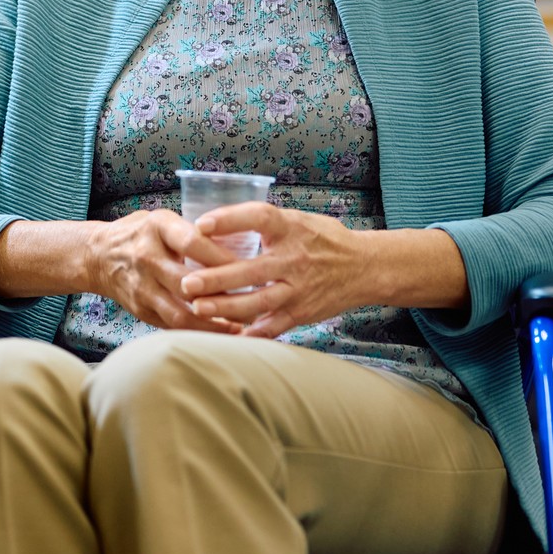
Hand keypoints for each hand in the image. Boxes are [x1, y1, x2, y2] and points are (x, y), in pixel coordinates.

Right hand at [86, 209, 243, 333]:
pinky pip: (173, 325)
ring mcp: (141, 286)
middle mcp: (146, 257)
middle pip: (188, 282)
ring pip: (181, 312)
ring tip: (242, 327)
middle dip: (223, 295)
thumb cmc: (142, 235)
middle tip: (255, 302)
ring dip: (213, 323)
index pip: (193, 243)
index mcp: (157, 227)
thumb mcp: (164, 221)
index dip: (222, 258)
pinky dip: (199, 332)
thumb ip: (193, 233)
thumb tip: (241, 246)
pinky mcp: (141, 309)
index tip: (249, 268)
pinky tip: (221, 334)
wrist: (98, 256)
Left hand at [179, 202, 366, 337]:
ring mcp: (299, 289)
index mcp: (292, 228)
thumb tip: (215, 222)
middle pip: (253, 270)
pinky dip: (251, 334)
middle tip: (186, 282)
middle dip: (217, 278)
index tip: (200, 225)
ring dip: (226, 308)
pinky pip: (273, 327)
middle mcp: (295, 259)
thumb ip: (263, 222)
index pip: (259, 218)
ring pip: (259, 302)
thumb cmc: (323, 239)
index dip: (230, 219)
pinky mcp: (302, 313)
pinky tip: (227, 336)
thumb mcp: (298, 219)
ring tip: (197, 308)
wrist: (366, 267)